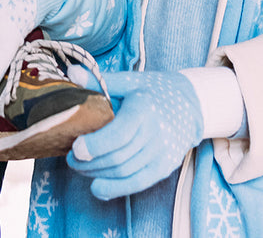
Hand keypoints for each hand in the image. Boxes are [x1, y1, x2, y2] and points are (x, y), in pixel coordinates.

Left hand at [68, 70, 204, 198]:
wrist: (191, 106)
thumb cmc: (154, 91)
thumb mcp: (130, 81)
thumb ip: (99, 81)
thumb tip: (71, 73)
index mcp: (144, 109)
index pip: (119, 134)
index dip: (96, 145)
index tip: (76, 147)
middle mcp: (156, 134)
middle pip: (118, 157)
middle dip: (89, 162)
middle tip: (71, 158)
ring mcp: (162, 154)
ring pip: (124, 173)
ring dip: (97, 174)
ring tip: (80, 167)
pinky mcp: (164, 168)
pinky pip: (137, 184)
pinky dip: (115, 189)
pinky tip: (97, 187)